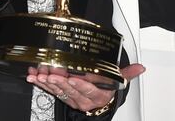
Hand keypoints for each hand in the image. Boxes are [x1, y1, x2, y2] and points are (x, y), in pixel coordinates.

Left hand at [26, 64, 145, 111]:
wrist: (98, 106)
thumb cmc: (105, 90)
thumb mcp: (117, 81)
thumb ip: (127, 74)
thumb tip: (141, 68)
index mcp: (97, 94)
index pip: (88, 89)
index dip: (80, 84)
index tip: (73, 77)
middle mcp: (83, 99)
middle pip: (70, 90)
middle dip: (59, 82)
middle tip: (51, 74)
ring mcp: (71, 98)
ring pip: (58, 91)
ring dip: (47, 83)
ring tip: (40, 75)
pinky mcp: (62, 96)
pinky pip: (49, 91)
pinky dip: (40, 84)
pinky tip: (33, 78)